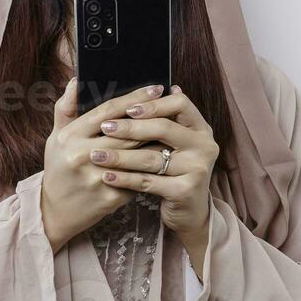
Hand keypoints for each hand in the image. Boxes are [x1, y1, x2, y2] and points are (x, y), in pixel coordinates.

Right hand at [40, 79, 163, 252]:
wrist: (55, 212)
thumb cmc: (59, 168)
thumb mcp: (56, 137)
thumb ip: (66, 108)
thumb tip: (76, 81)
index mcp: (70, 137)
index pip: (108, 111)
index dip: (134, 98)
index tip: (155, 88)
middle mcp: (82, 156)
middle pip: (127, 132)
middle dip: (153, 117)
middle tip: (174, 105)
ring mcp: (97, 178)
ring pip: (137, 154)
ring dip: (158, 141)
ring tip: (176, 127)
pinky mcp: (110, 198)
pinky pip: (138, 177)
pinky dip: (152, 166)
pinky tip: (167, 156)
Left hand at [90, 84, 216, 251]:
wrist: (188, 213)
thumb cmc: (174, 173)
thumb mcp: (172, 145)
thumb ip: (163, 119)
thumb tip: (156, 87)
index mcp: (200, 128)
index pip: (180, 103)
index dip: (153, 104)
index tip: (127, 108)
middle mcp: (204, 145)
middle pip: (164, 128)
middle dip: (130, 128)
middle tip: (105, 128)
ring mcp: (196, 168)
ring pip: (151, 157)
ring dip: (120, 155)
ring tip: (96, 154)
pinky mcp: (185, 191)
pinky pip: (147, 182)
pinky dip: (124, 179)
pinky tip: (106, 176)